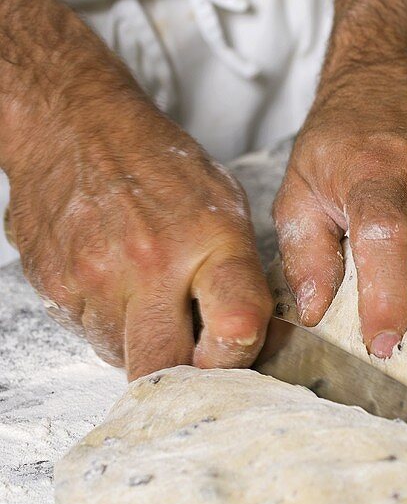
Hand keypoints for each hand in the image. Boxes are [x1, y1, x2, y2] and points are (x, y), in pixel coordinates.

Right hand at [2, 0, 271, 379]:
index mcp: (208, 240)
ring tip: (148, 298)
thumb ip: (240, 273)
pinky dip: (108, 322)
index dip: (240, 358)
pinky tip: (115, 284)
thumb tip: (254, 337)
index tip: (237, 353)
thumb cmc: (156, 163)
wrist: (75, 127)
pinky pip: (88, 334)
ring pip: (124, 358)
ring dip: (142, 343)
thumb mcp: (224, 204)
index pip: (236, 329)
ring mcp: (95, 279)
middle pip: (168, 368)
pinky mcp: (55, 287)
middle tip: (191, 358)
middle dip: (183, 375)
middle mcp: (150, 264)